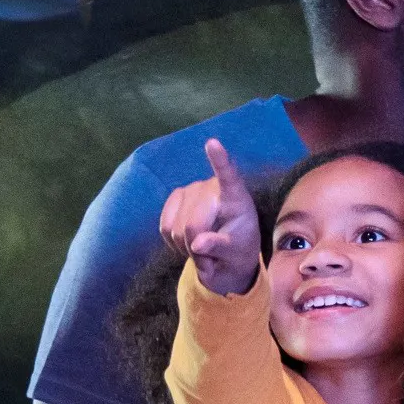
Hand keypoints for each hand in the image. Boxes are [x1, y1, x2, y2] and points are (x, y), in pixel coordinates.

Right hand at [156, 136, 262, 297]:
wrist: (226, 256)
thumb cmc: (238, 250)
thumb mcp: (237, 253)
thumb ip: (219, 247)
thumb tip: (197, 244)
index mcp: (235, 197)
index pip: (228, 176)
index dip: (219, 160)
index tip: (212, 143)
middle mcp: (211, 188)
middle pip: (192, 224)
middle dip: (197, 248)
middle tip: (210, 260)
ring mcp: (191, 190)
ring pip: (175, 229)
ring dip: (185, 247)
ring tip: (202, 249)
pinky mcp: (176, 198)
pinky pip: (164, 227)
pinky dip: (173, 242)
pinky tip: (187, 242)